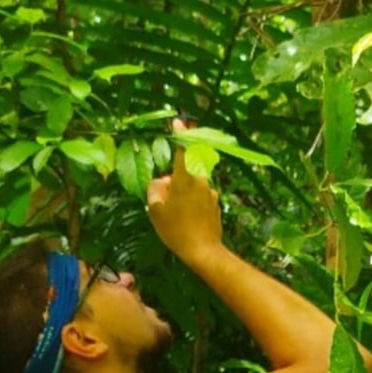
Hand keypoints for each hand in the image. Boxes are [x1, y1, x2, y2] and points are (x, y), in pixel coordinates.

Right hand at [147, 120, 222, 266]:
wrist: (203, 251)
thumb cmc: (175, 230)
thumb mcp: (155, 210)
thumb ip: (155, 189)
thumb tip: (163, 182)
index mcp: (184, 178)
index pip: (183, 149)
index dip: (180, 134)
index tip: (180, 121)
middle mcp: (200, 180)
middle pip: (184, 171)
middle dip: (174, 181)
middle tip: (166, 201)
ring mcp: (210, 191)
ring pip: (192, 185)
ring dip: (183, 194)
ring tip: (177, 217)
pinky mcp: (215, 202)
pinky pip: (200, 197)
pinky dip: (192, 204)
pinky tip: (188, 222)